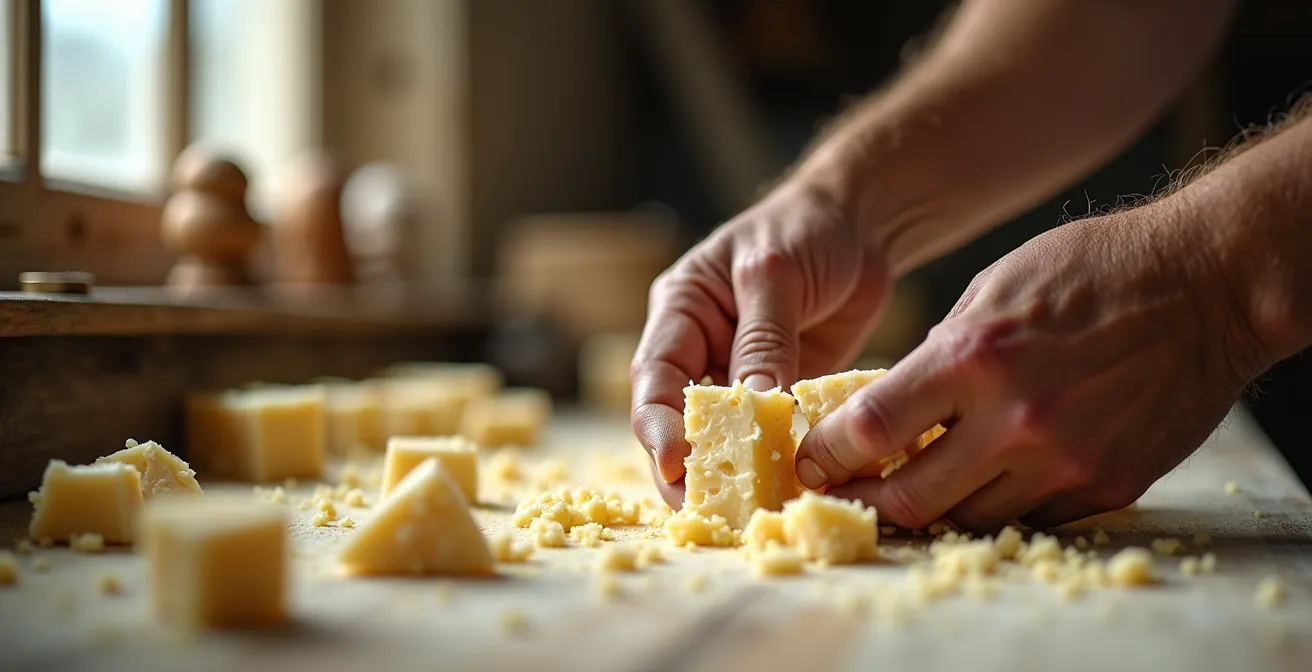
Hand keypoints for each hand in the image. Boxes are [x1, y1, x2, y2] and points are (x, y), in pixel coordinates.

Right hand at [631, 180, 890, 507]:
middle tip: (707, 510)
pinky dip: (779, 462)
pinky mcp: (780, 393)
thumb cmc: (805, 229)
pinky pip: (772, 435)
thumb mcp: (775, 274)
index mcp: (680, 312)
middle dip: (688, 467)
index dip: (658, 425)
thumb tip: (756, 405)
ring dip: (734, 472)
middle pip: (679, 420)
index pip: (654, 377)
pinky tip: (792, 489)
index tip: (674, 464)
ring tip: (749, 511)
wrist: (859, 224)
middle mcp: (700, 350)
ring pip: (724, 436)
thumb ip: (764, 338)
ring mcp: (739, 375)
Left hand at [795, 200, 1271, 530]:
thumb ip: (937, 355)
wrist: (1204, 286)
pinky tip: (991, 475)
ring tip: (919, 483)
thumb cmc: (1091, 271)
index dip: (828, 455)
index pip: (870, 430)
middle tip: (850, 489)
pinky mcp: (1106, 485)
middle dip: (867, 497)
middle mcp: (1016, 420)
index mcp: (973, 358)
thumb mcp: (992, 290)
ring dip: (934, 505)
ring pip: (968, 517)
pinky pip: (1030, 516)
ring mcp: (1065, 461)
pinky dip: (1000, 501)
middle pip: (910, 498)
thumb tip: (887, 405)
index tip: (811, 461)